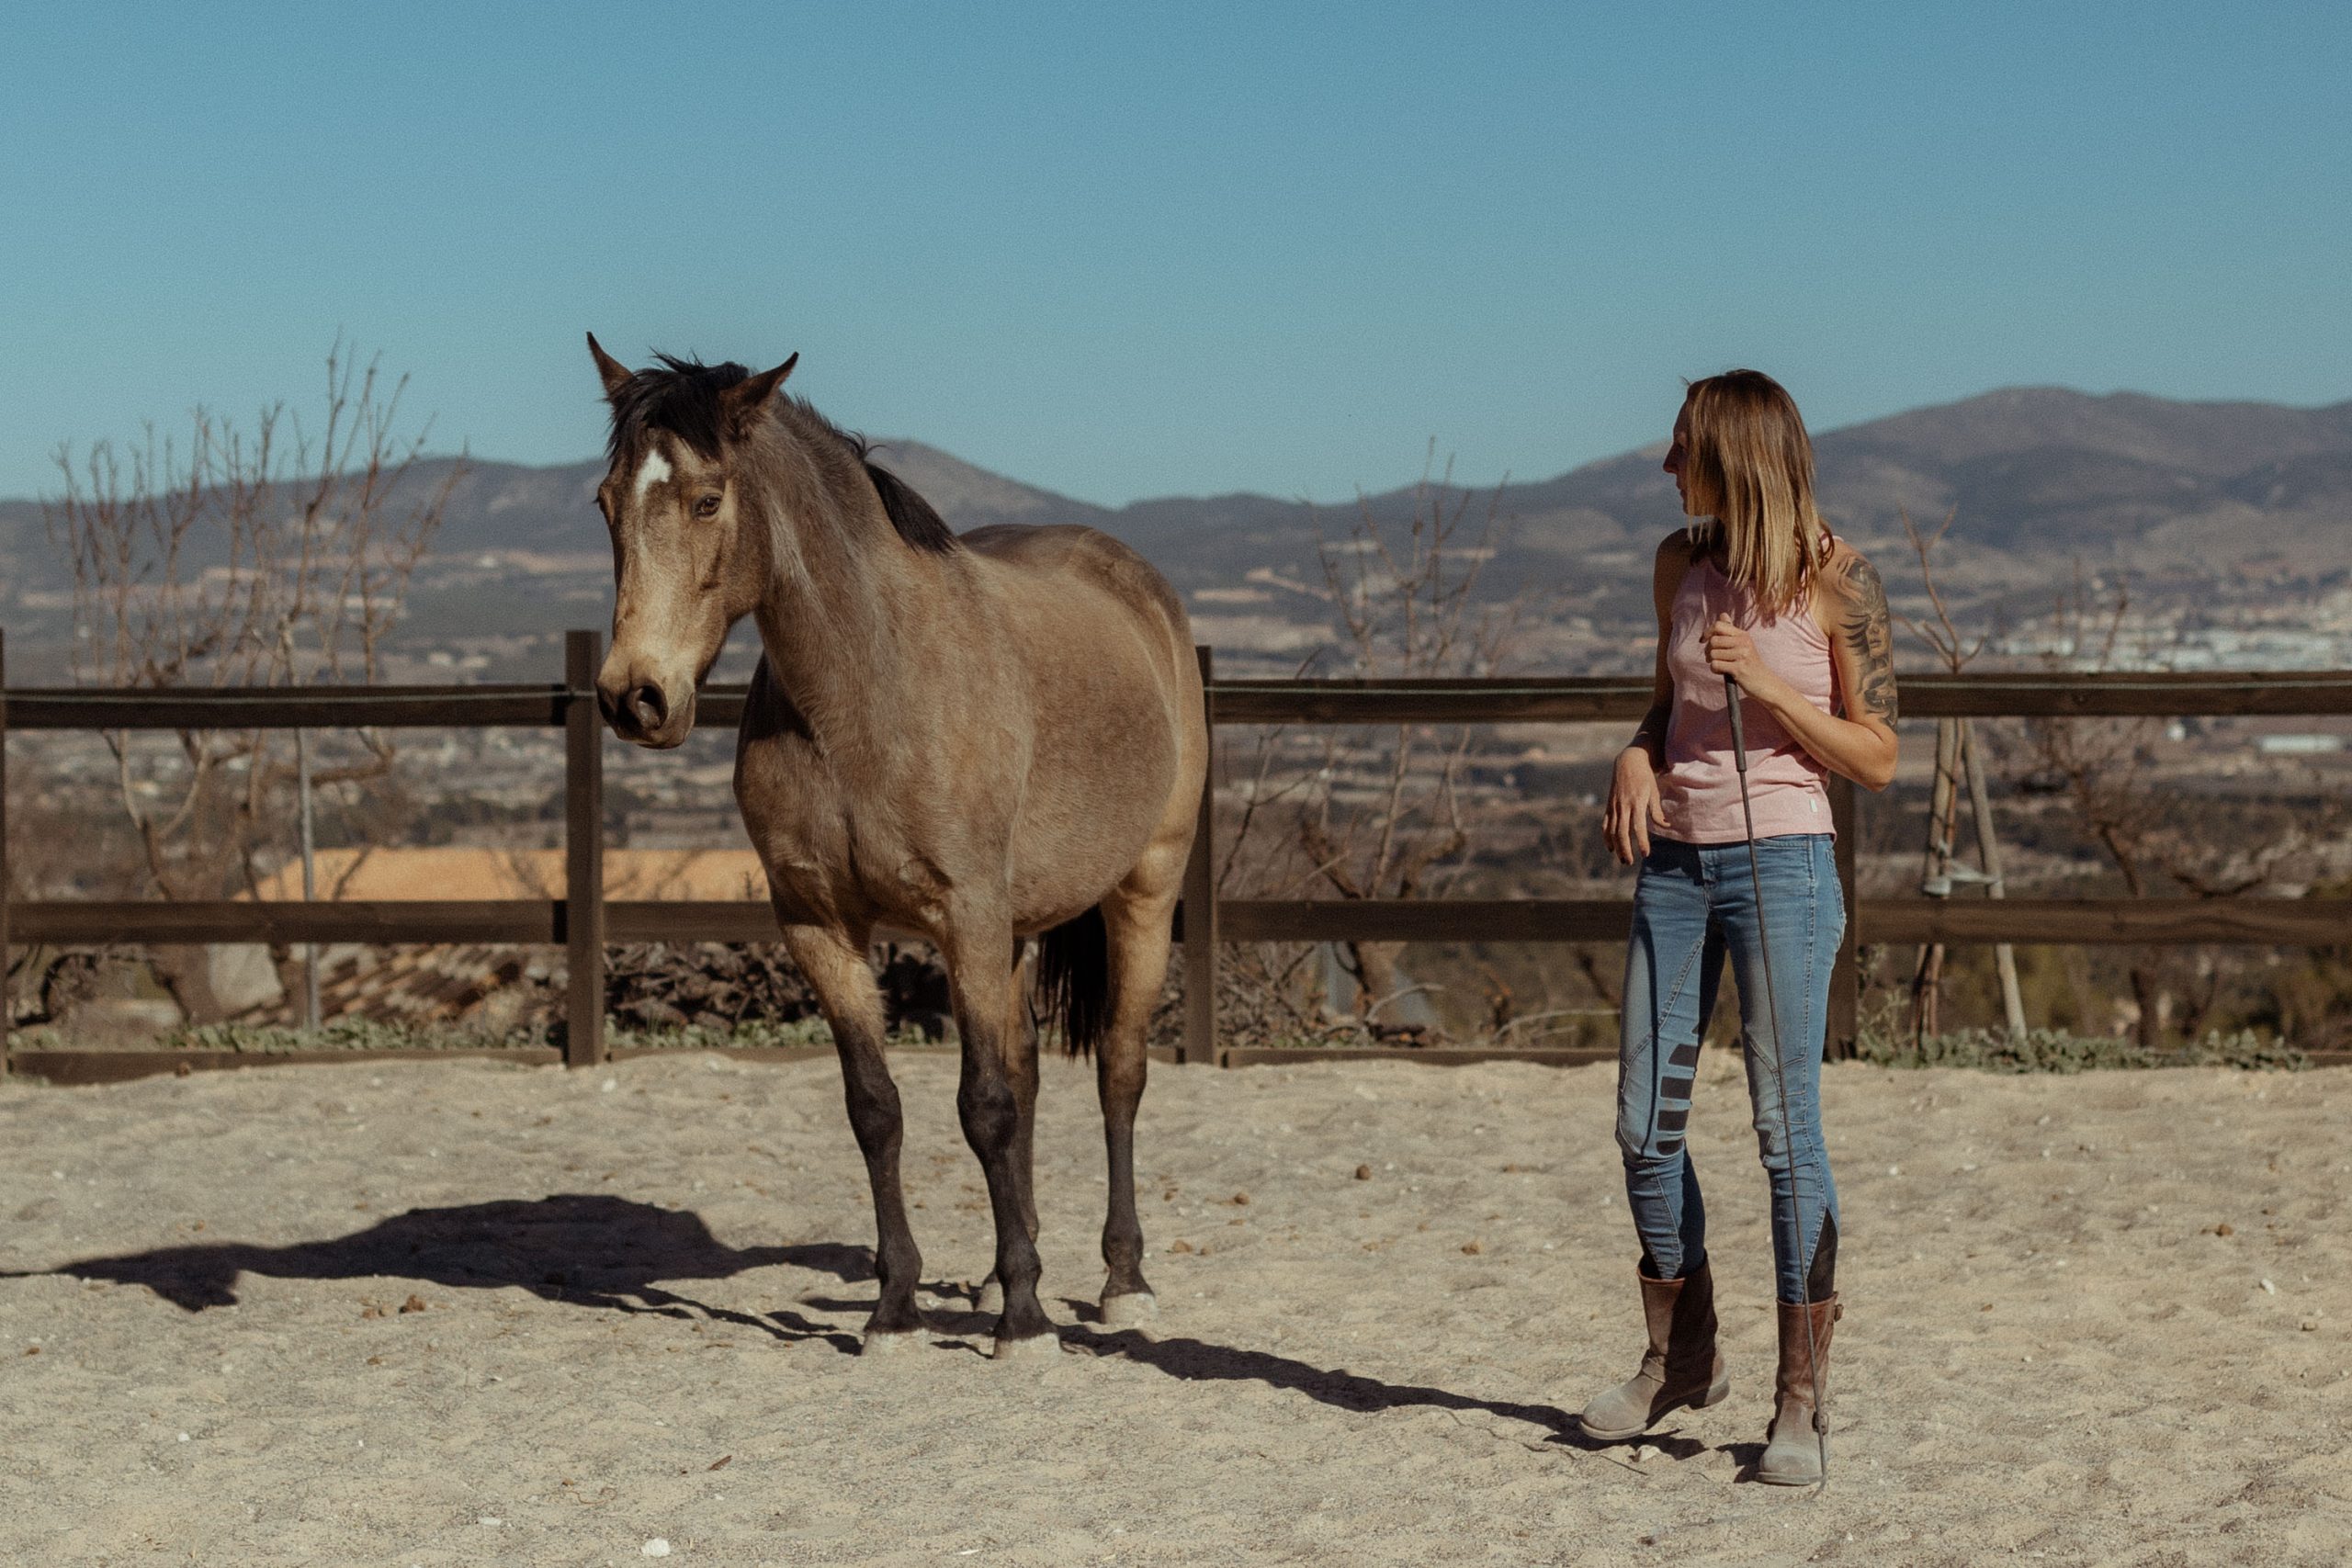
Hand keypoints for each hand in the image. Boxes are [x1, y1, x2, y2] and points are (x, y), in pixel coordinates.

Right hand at [1605, 747, 1668, 864]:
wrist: (1628, 761)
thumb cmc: (1645, 777)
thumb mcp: (1654, 792)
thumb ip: (1657, 811)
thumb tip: (1666, 826)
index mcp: (1637, 802)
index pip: (1638, 827)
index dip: (1641, 841)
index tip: (1645, 853)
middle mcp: (1623, 806)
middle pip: (1622, 832)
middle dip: (1625, 849)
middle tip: (1630, 862)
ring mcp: (1614, 806)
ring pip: (1612, 831)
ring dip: (1616, 847)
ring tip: (1623, 859)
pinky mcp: (1609, 806)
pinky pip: (1605, 825)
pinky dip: (1607, 837)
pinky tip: (1611, 848)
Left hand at [1704, 613, 1771, 692]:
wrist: (1764, 683)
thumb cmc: (1749, 664)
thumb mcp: (1743, 644)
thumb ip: (1731, 631)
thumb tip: (1722, 615)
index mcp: (1743, 635)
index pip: (1719, 625)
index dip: (1707, 632)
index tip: (1703, 640)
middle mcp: (1743, 642)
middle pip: (1713, 640)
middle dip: (1707, 650)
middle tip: (1712, 657)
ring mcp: (1742, 655)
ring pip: (1712, 653)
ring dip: (1711, 661)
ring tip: (1720, 665)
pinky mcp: (1739, 668)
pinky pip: (1716, 665)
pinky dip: (1715, 670)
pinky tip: (1723, 672)